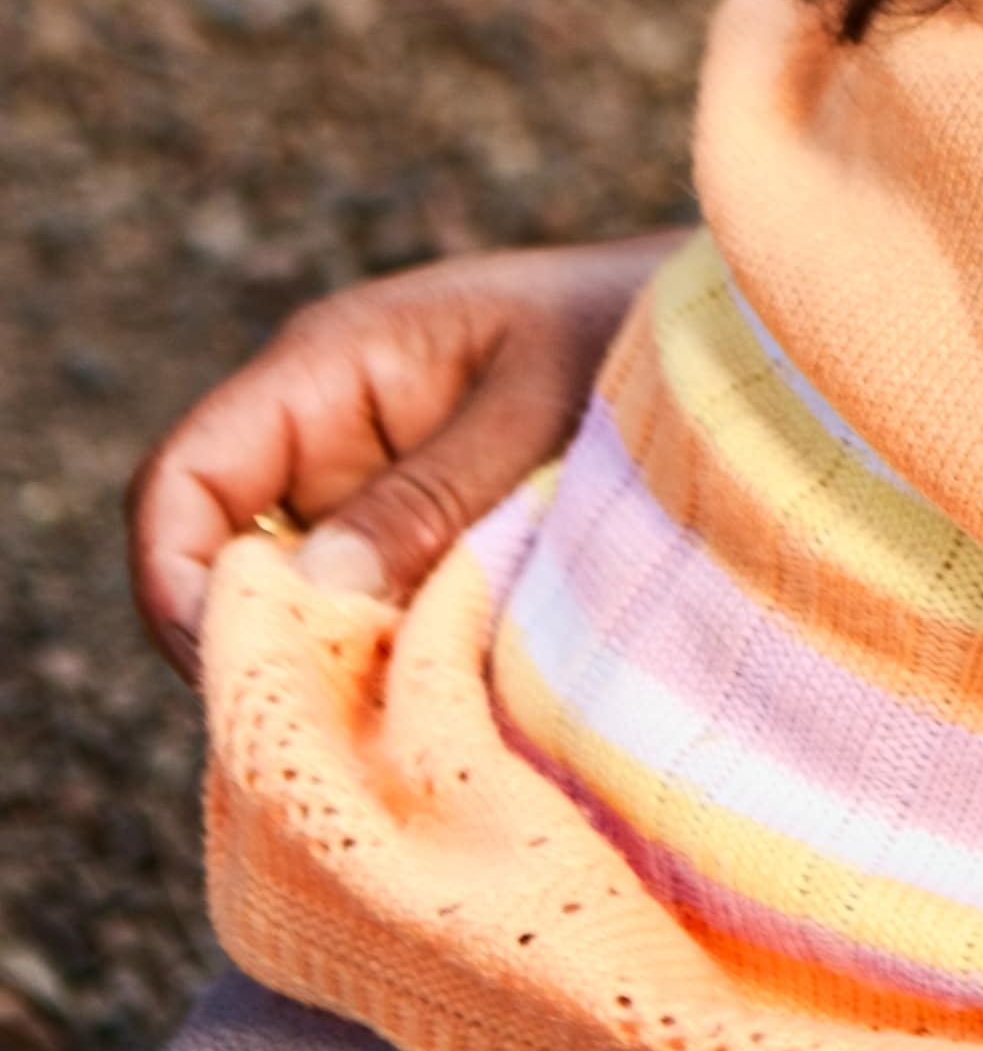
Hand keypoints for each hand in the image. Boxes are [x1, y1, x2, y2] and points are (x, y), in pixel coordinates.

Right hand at [123, 230, 677, 675]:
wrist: (738, 328)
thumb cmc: (638, 329)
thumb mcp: (538, 406)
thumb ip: (431, 495)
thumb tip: (315, 591)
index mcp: (329, 368)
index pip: (183, 482)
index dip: (175, 581)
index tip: (240, 666)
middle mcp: (328, 432)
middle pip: (223, 562)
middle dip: (260, 642)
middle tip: (328, 722)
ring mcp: (374, 487)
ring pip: (299, 599)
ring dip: (334, 658)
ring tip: (395, 716)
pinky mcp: (429, 534)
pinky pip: (373, 607)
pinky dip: (392, 653)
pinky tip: (442, 694)